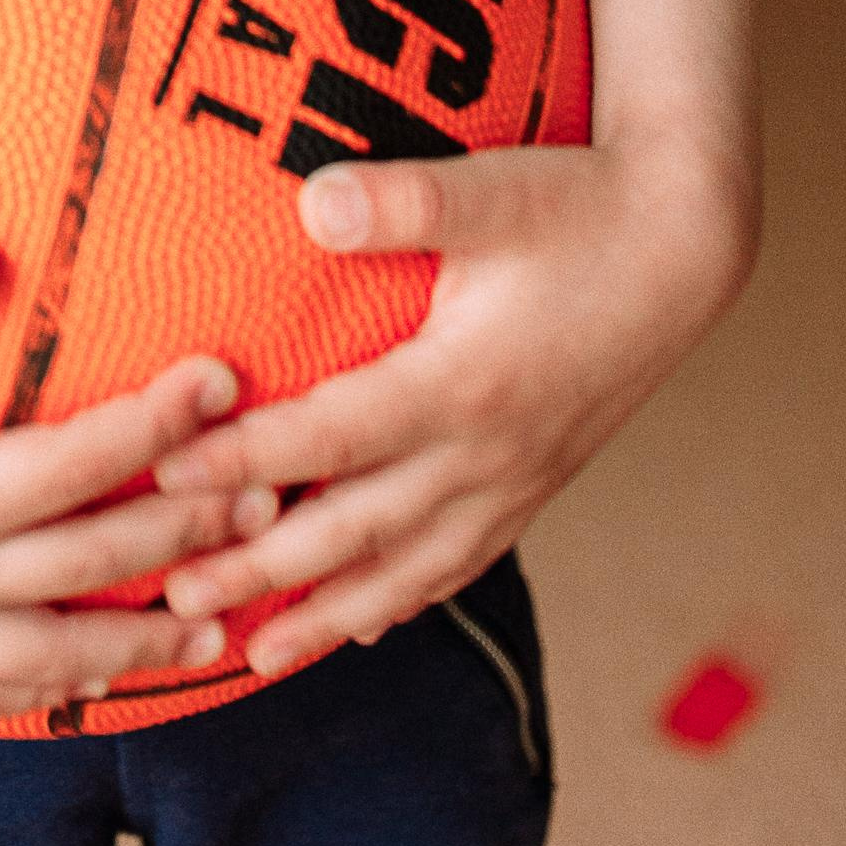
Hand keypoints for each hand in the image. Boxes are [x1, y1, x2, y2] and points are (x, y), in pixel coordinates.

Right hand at [0, 232, 264, 721]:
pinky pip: (0, 695)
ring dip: (152, 636)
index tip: (222, 380)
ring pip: (62, 653)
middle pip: (94, 567)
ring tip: (228, 622)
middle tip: (272, 499)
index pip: (72, 468)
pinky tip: (105, 679)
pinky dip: (67, 689)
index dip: (155, 427)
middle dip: (189, 532)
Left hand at [151, 138, 754, 675]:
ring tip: (250, 654)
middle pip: (353, 532)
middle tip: (171, 598)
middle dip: (259, 569)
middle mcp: (485, 455)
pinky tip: (362, 628)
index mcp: (463, 386)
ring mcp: (512, 483)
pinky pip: (457, 565)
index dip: (243, 461)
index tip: (163, 476)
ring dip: (324, 616)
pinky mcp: (531, 487)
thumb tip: (311, 203)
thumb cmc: (577, 208)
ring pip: (405, 571)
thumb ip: (402, 200)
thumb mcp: (492, 190)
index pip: (330, 439)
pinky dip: (401, 602)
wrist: (682, 250)